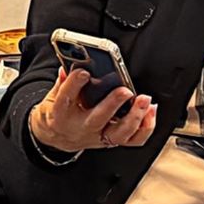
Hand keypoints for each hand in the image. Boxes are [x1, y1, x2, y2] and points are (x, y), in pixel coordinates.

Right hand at [29, 66, 156, 154]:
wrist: (58, 138)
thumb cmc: (59, 114)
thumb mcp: (53, 95)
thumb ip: (63, 80)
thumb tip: (70, 62)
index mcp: (62, 113)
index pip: (66, 97)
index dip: (74, 84)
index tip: (84, 72)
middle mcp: (82, 126)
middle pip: (98, 118)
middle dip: (113, 104)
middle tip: (125, 91)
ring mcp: (98, 136)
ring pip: (119, 133)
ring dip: (135, 117)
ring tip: (144, 100)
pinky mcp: (112, 141)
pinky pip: (133, 140)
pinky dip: (145, 127)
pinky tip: (150, 111)